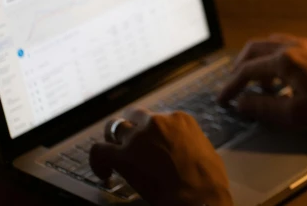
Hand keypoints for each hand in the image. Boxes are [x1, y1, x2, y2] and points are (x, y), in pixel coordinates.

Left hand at [89, 109, 232, 205]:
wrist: (198, 193)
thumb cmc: (208, 177)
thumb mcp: (203, 149)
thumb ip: (186, 142)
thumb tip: (180, 150)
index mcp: (180, 119)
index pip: (157, 117)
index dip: (150, 131)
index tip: (150, 143)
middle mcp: (157, 122)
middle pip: (134, 114)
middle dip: (129, 127)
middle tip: (127, 143)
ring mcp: (138, 136)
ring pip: (114, 126)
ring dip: (112, 139)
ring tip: (112, 154)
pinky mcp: (123, 155)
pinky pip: (99, 151)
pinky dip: (98, 161)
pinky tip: (104, 173)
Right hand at [218, 34, 306, 130]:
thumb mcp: (294, 114)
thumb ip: (263, 107)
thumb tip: (240, 102)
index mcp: (283, 60)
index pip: (247, 70)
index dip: (231, 86)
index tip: (222, 100)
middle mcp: (291, 45)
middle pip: (254, 49)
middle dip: (239, 68)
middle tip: (234, 88)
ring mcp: (305, 43)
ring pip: (269, 44)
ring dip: (257, 62)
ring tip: (258, 87)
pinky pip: (284, 45)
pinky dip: (272, 59)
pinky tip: (281, 79)